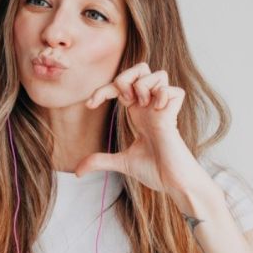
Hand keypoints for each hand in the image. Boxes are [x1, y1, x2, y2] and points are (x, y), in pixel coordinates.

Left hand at [75, 62, 199, 201]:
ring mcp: (163, 108)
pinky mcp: (175, 114)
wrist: (173, 183)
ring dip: (144, 85)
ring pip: (158, 74)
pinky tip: (159, 111)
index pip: (120, 86)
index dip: (103, 90)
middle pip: (141, 68)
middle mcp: (150, 106)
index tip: (89, 105)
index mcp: (138, 112)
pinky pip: (174, 89)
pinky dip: (163, 95)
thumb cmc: (155, 170)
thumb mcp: (122, 162)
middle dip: (125, 77)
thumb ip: (100, 161)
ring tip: (144, 106)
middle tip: (123, 100)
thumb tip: (77, 171)